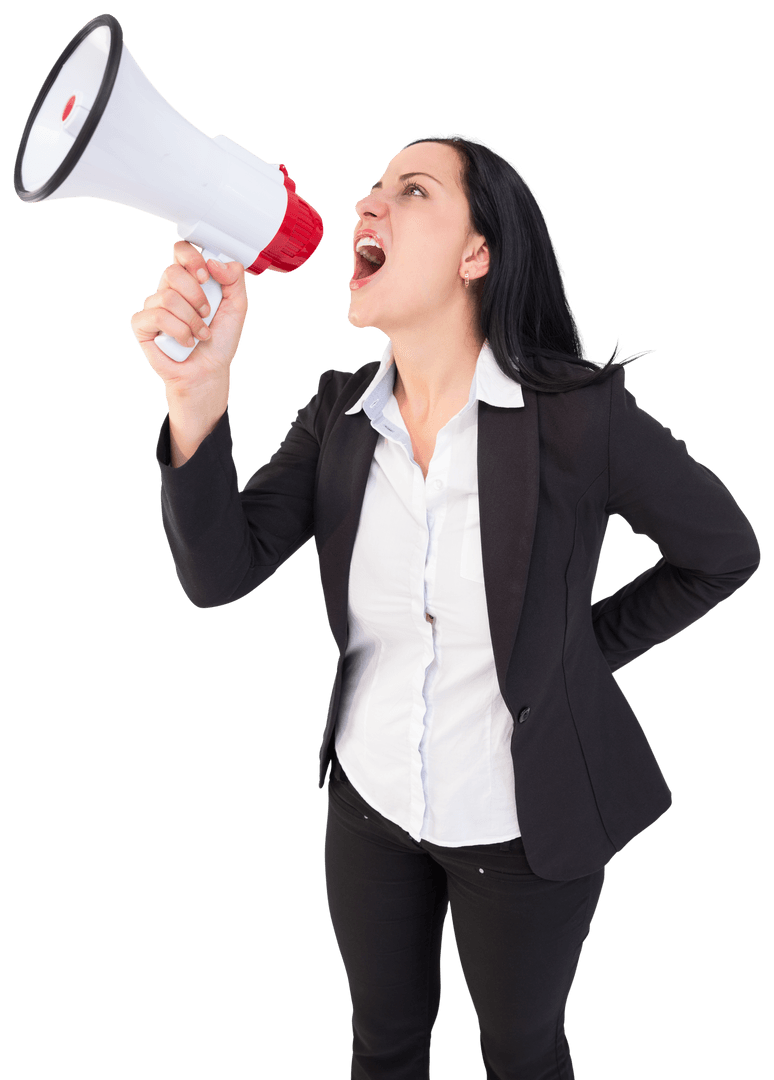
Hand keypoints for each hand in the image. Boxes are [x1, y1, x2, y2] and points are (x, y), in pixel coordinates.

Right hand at [130, 241, 247, 391]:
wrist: (209, 371)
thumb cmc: (219, 340)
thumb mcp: (237, 306)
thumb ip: (234, 278)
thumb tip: (213, 261)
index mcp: (189, 280)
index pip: (181, 251)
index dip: (192, 259)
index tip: (206, 277)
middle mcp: (168, 290)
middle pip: (172, 272)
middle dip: (196, 296)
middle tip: (207, 313)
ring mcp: (153, 306)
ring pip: (168, 297)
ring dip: (192, 320)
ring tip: (200, 334)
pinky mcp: (143, 325)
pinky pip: (158, 316)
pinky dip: (179, 331)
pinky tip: (186, 341)